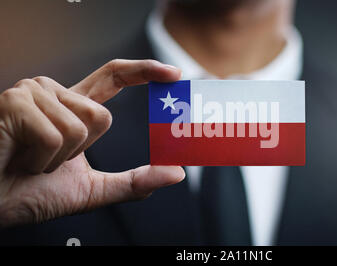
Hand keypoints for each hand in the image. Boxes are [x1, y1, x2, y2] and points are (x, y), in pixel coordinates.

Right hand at [0, 59, 184, 227]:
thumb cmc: (29, 192)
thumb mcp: (92, 190)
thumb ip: (134, 182)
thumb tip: (176, 173)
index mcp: (72, 107)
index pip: (113, 77)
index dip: (144, 71)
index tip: (173, 74)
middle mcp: (53, 93)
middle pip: (102, 116)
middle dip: (81, 152)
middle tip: (48, 161)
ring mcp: (33, 93)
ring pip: (82, 126)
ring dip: (59, 158)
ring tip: (30, 159)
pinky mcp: (15, 102)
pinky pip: (56, 135)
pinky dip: (42, 160)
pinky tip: (19, 158)